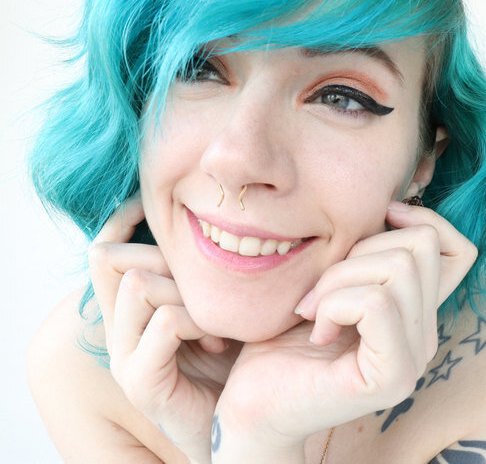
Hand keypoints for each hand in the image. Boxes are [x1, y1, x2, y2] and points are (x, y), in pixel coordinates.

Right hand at [88, 194, 236, 461]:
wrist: (243, 422)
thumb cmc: (237, 359)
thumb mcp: (219, 304)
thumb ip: (203, 273)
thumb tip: (212, 220)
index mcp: (129, 311)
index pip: (104, 251)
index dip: (122, 221)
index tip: (152, 201)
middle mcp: (117, 331)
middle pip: (113, 260)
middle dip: (167, 260)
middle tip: (210, 287)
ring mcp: (124, 357)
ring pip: (138, 285)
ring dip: (186, 292)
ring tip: (218, 322)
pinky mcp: (140, 382)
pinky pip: (164, 323)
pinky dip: (198, 322)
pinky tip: (219, 343)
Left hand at [211, 201, 476, 459]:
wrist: (254, 400)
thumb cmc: (283, 336)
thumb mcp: (331, 277)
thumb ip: (367, 254)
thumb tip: (394, 208)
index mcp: (415, 310)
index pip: (459, 250)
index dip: (424, 220)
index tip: (377, 225)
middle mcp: (425, 335)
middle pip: (420, 246)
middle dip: (357, 252)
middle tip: (319, 291)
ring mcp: (414, 359)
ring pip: (398, 269)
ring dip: (339, 280)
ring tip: (314, 312)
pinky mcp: (393, 377)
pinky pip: (377, 303)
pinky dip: (335, 304)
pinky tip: (319, 331)